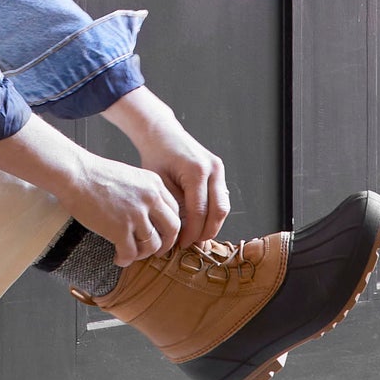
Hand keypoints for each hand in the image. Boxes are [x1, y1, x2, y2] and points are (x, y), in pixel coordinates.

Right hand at [64, 150, 181, 262]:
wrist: (75, 174)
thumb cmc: (95, 174)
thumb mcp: (131, 176)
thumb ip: (144, 193)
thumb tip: (148, 215)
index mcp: (155, 184)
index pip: (174, 211)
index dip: (170, 227)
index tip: (163, 235)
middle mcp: (150, 199)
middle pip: (172, 229)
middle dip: (165, 245)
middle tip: (156, 252)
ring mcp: (136, 215)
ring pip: (151, 245)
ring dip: (141, 254)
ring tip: (130, 253)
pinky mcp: (120, 229)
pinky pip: (130, 253)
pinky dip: (125, 260)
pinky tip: (118, 258)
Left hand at [101, 88, 230, 250]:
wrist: (162, 134)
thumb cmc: (156, 156)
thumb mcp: (158, 183)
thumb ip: (171, 206)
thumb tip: (178, 233)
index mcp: (196, 172)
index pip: (199, 212)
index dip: (192, 232)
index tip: (182, 244)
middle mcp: (213, 169)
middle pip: (219, 211)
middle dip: (206, 232)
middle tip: (191, 245)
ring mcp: (219, 169)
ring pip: (224, 206)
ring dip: (212, 225)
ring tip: (195, 237)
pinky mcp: (220, 171)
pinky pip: (221, 198)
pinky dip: (213, 213)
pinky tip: (199, 223)